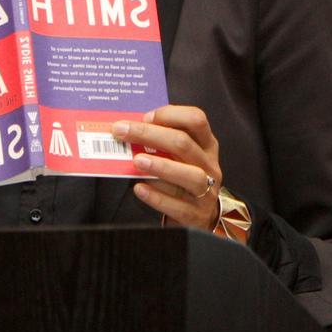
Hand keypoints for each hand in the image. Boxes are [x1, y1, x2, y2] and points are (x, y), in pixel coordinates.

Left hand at [113, 105, 222, 230]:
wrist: (200, 217)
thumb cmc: (183, 179)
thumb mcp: (181, 157)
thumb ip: (163, 142)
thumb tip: (130, 129)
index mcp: (206, 145)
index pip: (196, 119)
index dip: (170, 115)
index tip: (145, 117)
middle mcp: (208, 165)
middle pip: (184, 144)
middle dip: (150, 135)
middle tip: (122, 132)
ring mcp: (206, 191)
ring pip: (190, 175)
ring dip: (161, 166)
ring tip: (137, 161)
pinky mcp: (196, 215)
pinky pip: (177, 206)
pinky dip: (156, 196)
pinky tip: (139, 188)